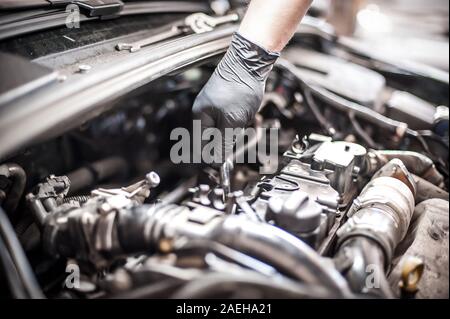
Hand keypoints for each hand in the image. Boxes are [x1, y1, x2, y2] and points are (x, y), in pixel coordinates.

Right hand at [192, 32, 278, 164]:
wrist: (249, 62)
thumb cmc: (239, 88)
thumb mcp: (232, 122)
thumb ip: (223, 143)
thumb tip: (215, 162)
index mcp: (200, 117)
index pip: (202, 146)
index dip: (214, 156)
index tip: (227, 163)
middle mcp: (204, 111)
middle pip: (215, 138)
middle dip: (230, 138)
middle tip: (242, 130)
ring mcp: (214, 105)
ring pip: (226, 129)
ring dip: (239, 128)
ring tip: (246, 116)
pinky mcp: (225, 101)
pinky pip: (232, 119)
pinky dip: (242, 118)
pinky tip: (248, 111)